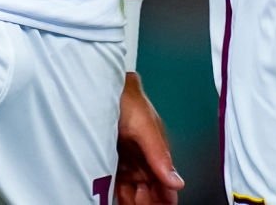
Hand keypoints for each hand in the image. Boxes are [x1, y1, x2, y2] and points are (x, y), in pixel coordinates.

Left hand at [115, 73, 182, 204]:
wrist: (98, 82)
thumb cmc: (125, 96)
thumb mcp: (144, 126)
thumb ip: (159, 154)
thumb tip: (178, 181)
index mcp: (156, 147)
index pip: (165, 178)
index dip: (166, 195)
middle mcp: (142, 154)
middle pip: (149, 186)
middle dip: (149, 198)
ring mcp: (125, 157)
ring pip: (133, 187)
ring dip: (133, 198)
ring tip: (130, 204)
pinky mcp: (107, 157)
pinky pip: (116, 182)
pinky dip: (118, 192)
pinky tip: (117, 199)